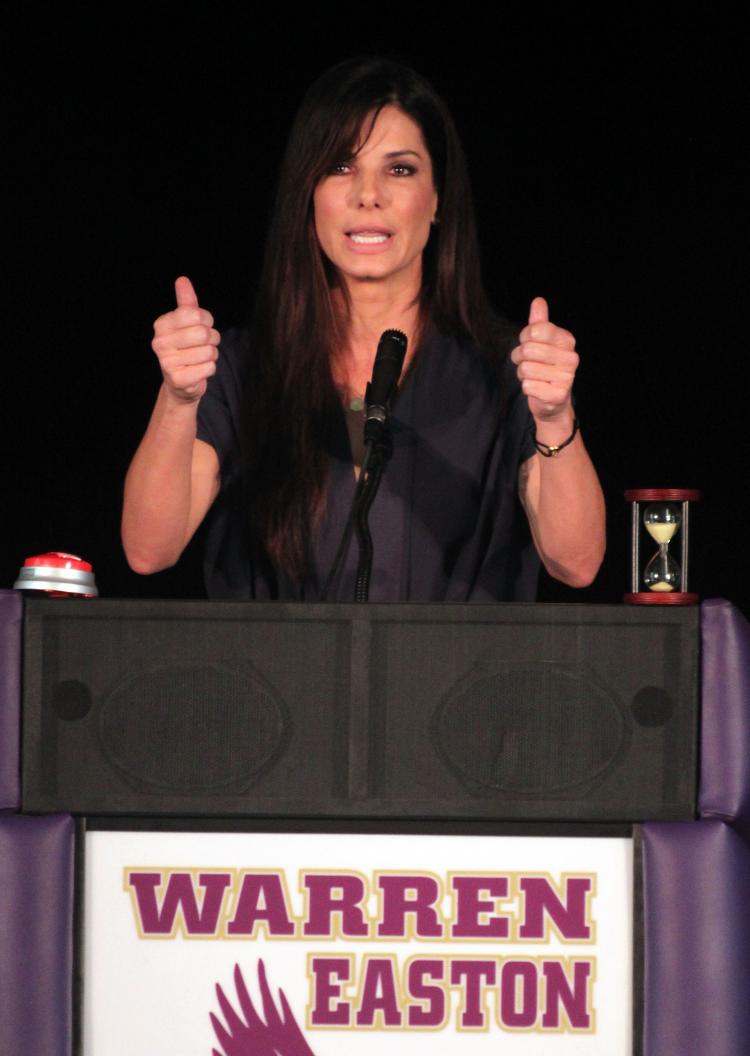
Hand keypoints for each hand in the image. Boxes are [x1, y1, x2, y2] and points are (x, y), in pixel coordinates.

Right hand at [151, 277, 220, 402]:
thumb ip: (186, 302)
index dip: (206, 320)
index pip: (196, 314)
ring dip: (211, 355)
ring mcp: (167, 362)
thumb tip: (182, 280)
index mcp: (162, 324)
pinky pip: (209, 368)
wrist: (180, 382)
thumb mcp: (186, 323)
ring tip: (200, 358)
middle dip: (211, 339)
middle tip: (204, 345)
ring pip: (209, 352)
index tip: (201, 326)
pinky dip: (209, 369)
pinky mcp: (178, 379)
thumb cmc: (186, 348)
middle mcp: (160, 342)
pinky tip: (199, 370)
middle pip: (204, 333)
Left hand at [511, 297, 578, 423]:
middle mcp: (571, 357)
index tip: (529, 344)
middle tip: (528, 363)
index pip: (535, 330)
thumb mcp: (542, 343)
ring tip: (534, 376)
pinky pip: (528, 385)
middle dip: (520, 357)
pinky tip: (537, 389)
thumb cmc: (544, 367)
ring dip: (523, 374)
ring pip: (525, 369)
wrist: (552, 401)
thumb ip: (539, 323)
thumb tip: (538, 301)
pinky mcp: (558, 395)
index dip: (525, 338)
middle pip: (528, 349)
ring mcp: (566, 377)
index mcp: (567, 340)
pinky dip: (527, 388)